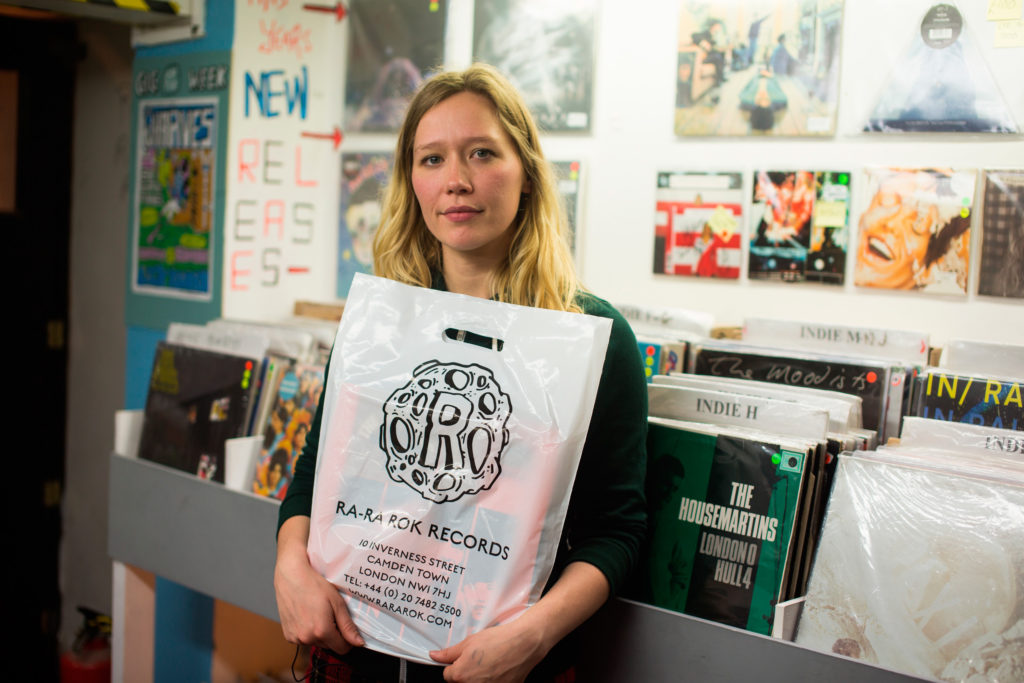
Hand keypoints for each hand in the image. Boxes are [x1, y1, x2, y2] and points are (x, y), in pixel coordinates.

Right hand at [274, 517, 364, 653]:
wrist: (291, 576)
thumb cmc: (314, 585)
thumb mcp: (337, 603)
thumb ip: (348, 625)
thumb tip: (358, 643)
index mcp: (321, 631)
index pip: (342, 649)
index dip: (348, 640)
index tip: (347, 628)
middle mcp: (307, 638)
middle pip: (329, 646)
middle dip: (333, 634)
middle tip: (331, 614)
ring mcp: (295, 638)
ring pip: (316, 643)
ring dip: (320, 634)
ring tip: (318, 613)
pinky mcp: (287, 635)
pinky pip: (303, 639)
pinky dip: (308, 632)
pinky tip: (308, 616)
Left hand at [429, 619, 547, 682]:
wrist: (524, 644)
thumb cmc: (498, 640)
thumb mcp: (469, 642)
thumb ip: (449, 653)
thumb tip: (434, 656)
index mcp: (461, 675)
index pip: (448, 676)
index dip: (455, 665)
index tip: (464, 658)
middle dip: (466, 673)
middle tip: (479, 660)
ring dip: (479, 678)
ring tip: (490, 664)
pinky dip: (493, 680)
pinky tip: (499, 670)